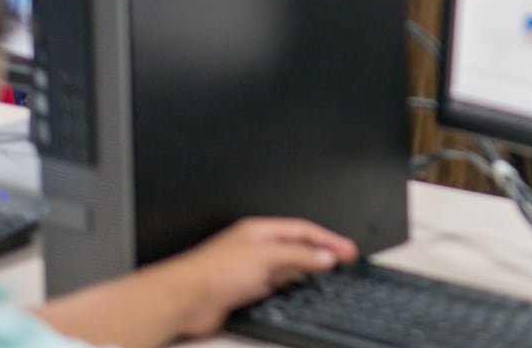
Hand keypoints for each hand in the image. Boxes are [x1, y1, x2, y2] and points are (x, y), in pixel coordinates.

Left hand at [157, 218, 357, 337]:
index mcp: (261, 231)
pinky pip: (277, 288)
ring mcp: (252, 271)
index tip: (346, 249)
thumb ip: (298, 256)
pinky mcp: (246, 291)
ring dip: (308, 271)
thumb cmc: (213, 271)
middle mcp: (257, 249)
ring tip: (329, 275)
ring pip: (288, 268)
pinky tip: (300, 293)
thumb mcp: (265, 257)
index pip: (303, 230)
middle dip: (322, 253)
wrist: (184, 300)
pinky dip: (292, 289)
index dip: (328, 239)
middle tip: (344, 261)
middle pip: (298, 248)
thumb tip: (325, 256)